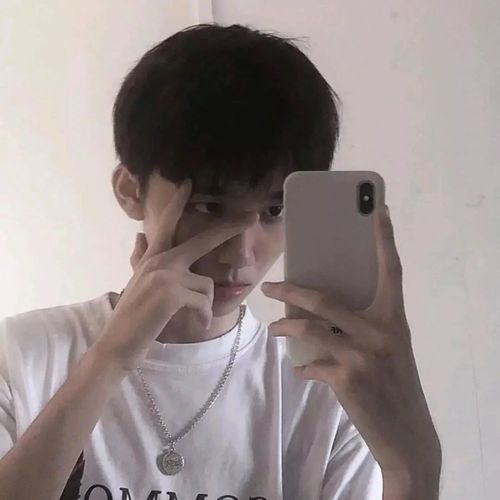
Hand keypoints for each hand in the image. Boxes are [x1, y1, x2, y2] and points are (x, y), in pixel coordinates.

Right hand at [94, 178, 256, 372]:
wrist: (117, 344)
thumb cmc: (132, 318)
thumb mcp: (136, 284)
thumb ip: (141, 259)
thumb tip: (140, 236)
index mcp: (152, 257)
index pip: (167, 224)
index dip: (178, 203)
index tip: (188, 184)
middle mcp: (159, 260)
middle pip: (203, 240)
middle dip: (230, 228)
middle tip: (252, 216)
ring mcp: (165, 273)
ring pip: (207, 285)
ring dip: (206, 307)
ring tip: (195, 319)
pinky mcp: (172, 291)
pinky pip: (205, 301)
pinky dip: (205, 317)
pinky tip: (197, 325)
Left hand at [261, 205, 441, 477]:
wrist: (407, 435)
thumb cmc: (395, 385)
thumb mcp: (389, 348)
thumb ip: (363, 326)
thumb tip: (321, 311)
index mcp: (394, 318)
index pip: (391, 270)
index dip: (385, 239)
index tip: (380, 210)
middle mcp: (380, 331)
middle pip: (325, 299)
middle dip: (291, 289)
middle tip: (270, 285)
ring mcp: (363, 355)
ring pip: (310, 328)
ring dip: (285, 327)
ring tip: (274, 328)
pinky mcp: (347, 379)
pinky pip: (312, 365)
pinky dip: (303, 367)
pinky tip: (302, 370)